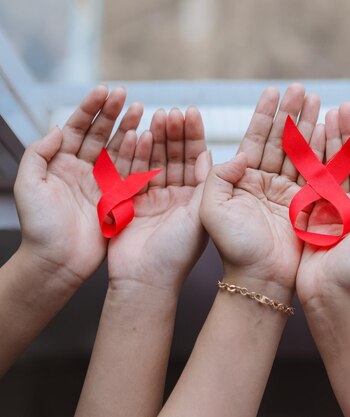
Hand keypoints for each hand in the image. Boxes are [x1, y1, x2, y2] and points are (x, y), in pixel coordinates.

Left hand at [13, 86, 140, 285]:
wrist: (58, 261)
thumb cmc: (40, 227)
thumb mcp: (29, 185)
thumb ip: (39, 153)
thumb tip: (59, 129)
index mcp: (60, 164)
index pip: (77, 129)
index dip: (90, 109)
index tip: (104, 91)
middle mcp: (82, 170)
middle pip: (100, 135)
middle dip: (112, 113)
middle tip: (125, 95)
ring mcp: (101, 183)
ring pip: (117, 150)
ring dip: (128, 129)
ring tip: (141, 110)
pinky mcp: (117, 198)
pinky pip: (130, 172)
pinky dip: (138, 155)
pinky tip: (145, 138)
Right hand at [106, 107, 211, 292]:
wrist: (146, 282)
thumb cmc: (179, 254)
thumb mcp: (206, 214)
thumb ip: (217, 183)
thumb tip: (241, 155)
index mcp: (199, 197)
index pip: (197, 157)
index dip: (194, 134)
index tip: (191, 111)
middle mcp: (177, 195)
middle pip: (174, 155)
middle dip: (173, 132)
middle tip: (171, 110)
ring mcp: (153, 198)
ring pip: (154, 161)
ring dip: (154, 138)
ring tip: (155, 115)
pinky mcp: (130, 204)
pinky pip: (132, 173)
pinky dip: (133, 155)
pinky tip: (134, 135)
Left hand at [201, 84, 319, 291]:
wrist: (260, 279)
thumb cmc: (232, 248)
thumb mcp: (211, 208)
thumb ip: (219, 175)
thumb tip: (243, 152)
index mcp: (242, 180)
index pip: (254, 139)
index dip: (265, 116)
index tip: (274, 91)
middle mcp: (265, 183)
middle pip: (281, 140)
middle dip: (291, 113)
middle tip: (302, 88)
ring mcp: (289, 192)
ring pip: (300, 152)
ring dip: (309, 125)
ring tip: (318, 100)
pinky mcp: (308, 204)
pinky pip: (316, 172)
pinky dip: (323, 151)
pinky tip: (329, 129)